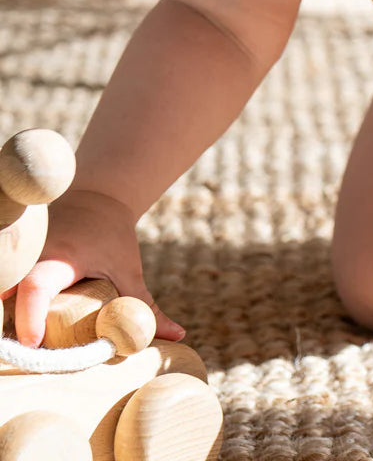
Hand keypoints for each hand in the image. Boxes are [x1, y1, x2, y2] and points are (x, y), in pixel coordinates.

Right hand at [1, 189, 184, 346]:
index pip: (35, 288)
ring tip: (17, 341)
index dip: (29, 318)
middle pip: (5, 297)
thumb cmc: (112, 236)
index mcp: (58, 260)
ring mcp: (15, 259)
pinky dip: (4, 306)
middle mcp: (29, 258)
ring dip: (5, 317)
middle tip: (25, 352)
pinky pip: (0, 288)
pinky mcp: (9, 264)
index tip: (35, 344)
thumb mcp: (128, 269)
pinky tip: (12, 325)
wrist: (94, 199)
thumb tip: (178, 335)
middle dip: (8, 325)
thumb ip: (146, 305)